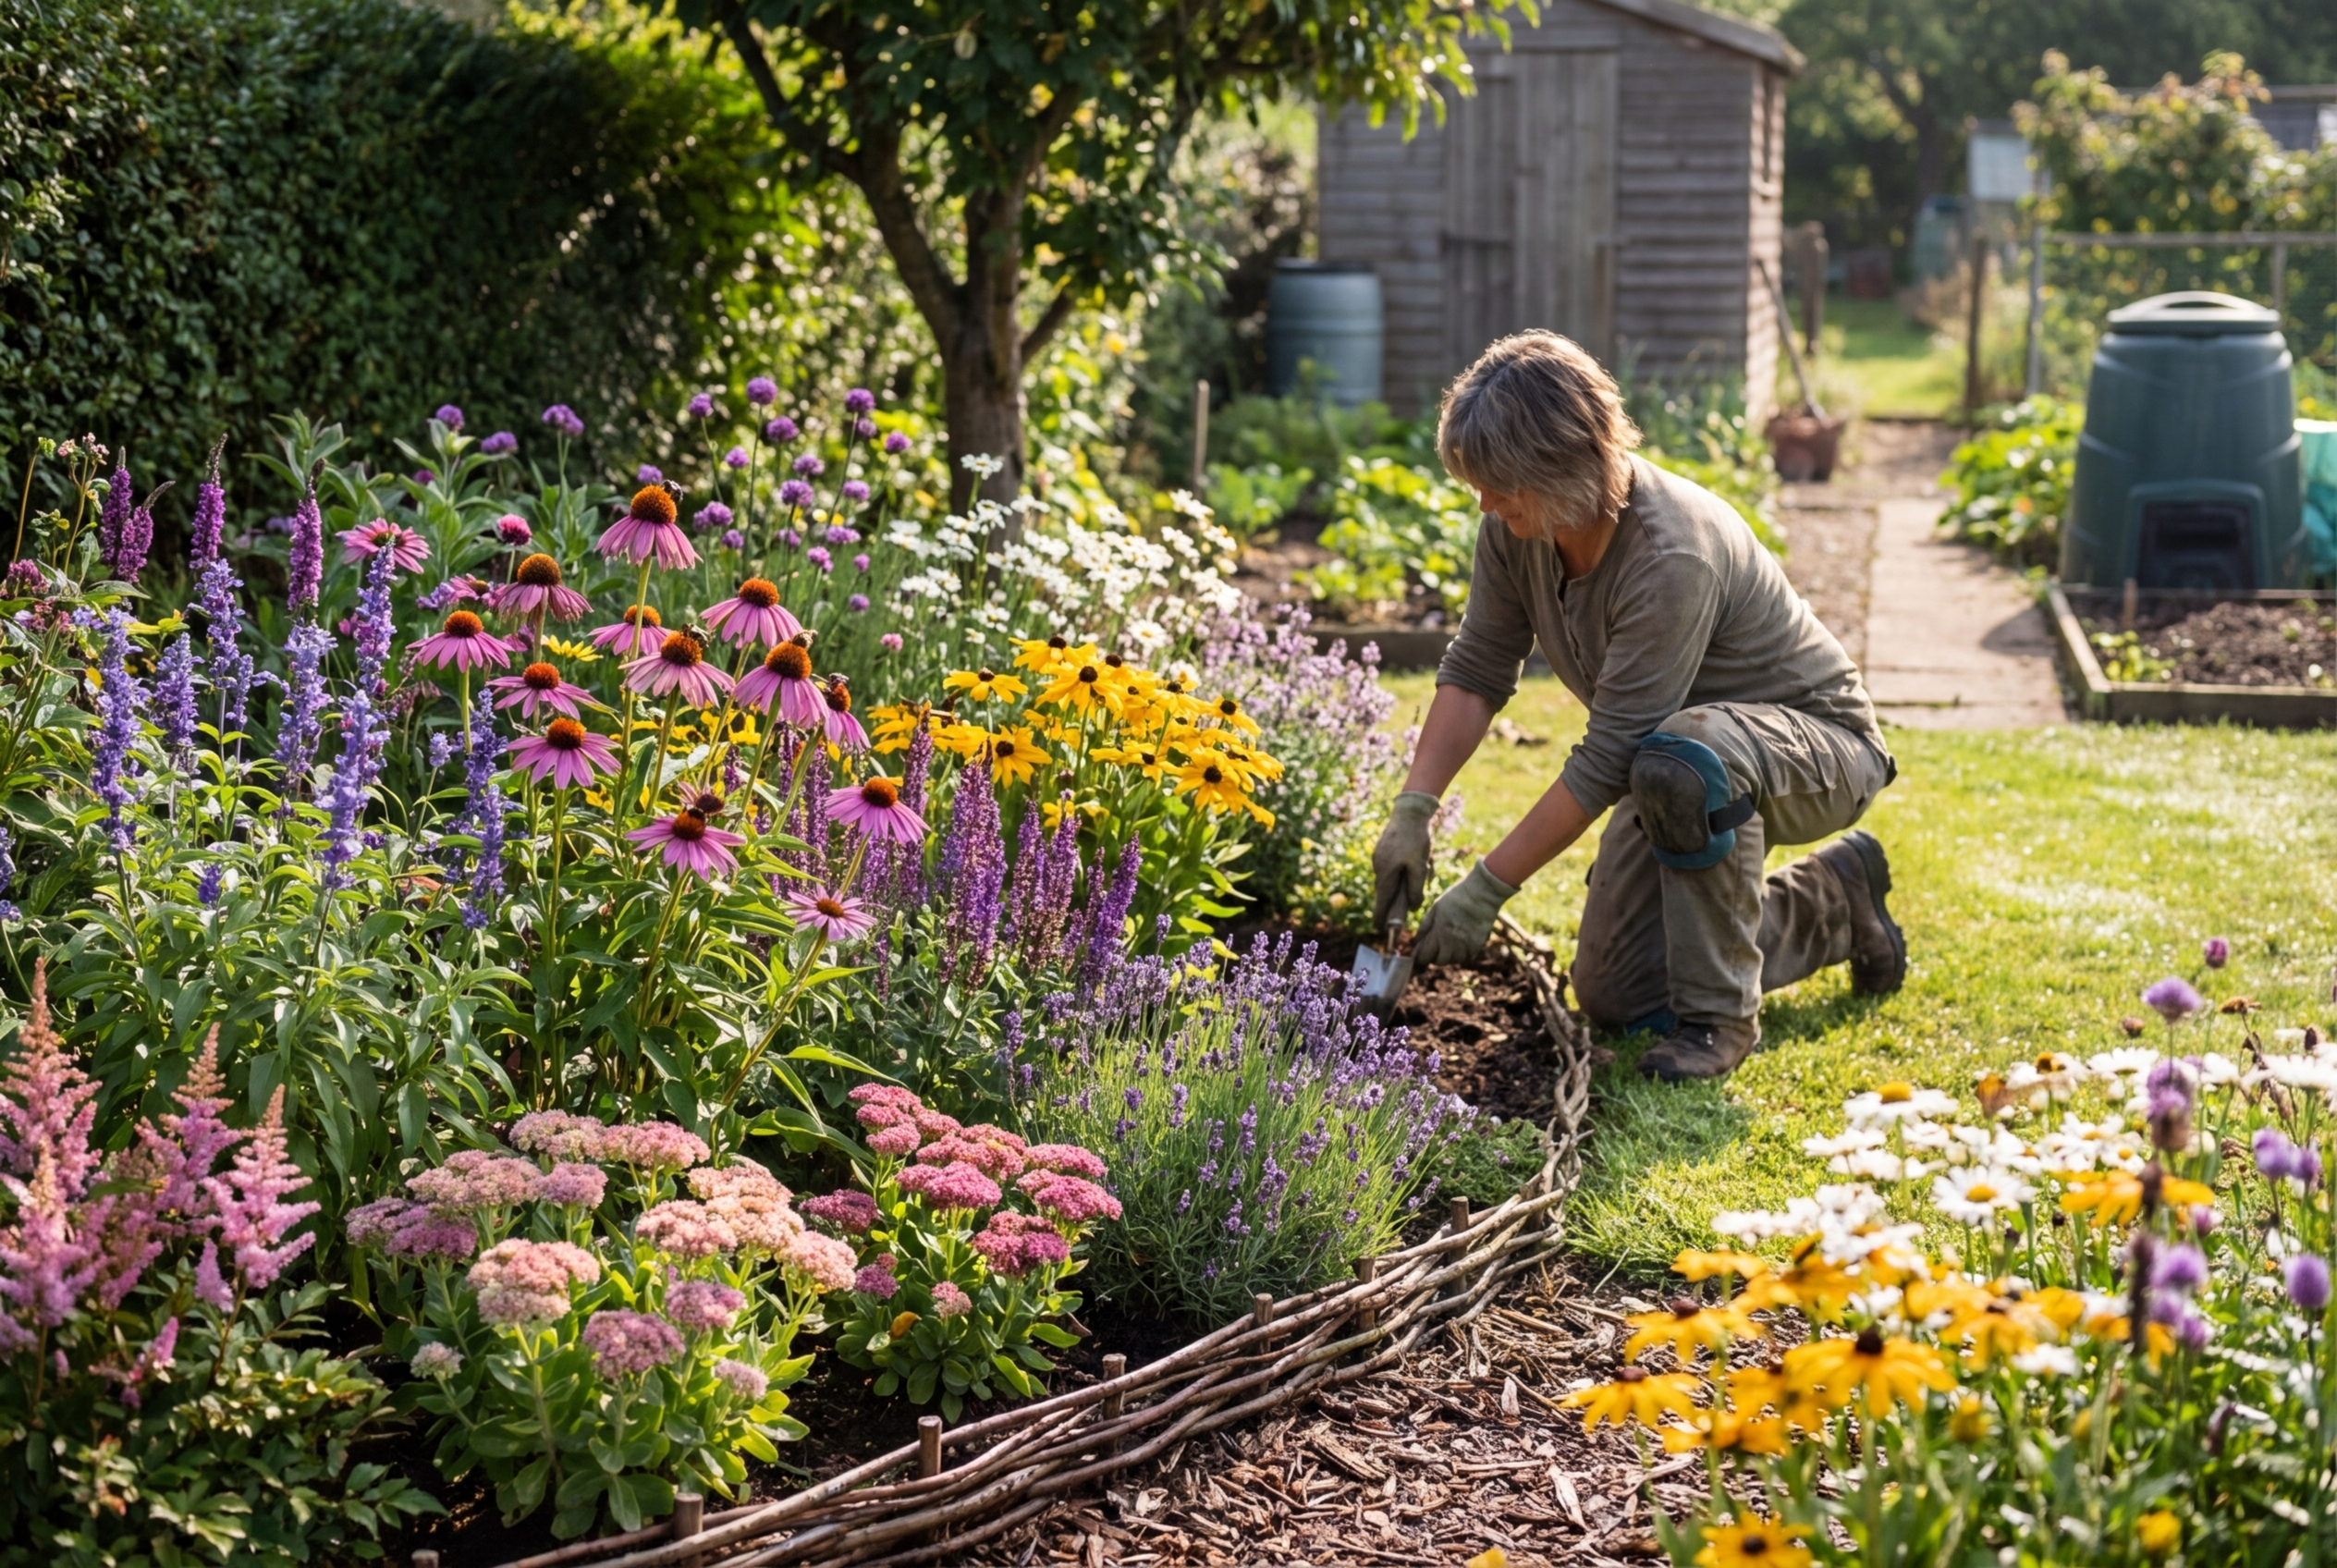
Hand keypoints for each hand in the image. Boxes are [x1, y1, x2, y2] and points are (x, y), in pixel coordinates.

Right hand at [1371, 791, 1441, 929]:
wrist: (1409, 811)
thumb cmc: (1415, 840)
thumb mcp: (1419, 866)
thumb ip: (1415, 889)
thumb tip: (1413, 906)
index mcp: (1385, 873)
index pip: (1381, 902)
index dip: (1381, 917)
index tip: (1380, 930)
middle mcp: (1378, 867)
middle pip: (1385, 890)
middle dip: (1398, 896)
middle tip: (1410, 896)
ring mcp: (1378, 857)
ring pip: (1390, 877)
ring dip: (1404, 879)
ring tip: (1424, 865)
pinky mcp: (1382, 850)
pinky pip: (1391, 866)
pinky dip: (1402, 869)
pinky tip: (1417, 857)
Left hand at [1411, 861, 1518, 965]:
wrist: (1483, 893)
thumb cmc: (1456, 898)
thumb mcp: (1435, 908)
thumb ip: (1425, 926)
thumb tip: (1416, 942)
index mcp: (1440, 932)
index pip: (1424, 956)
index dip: (1420, 955)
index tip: (1419, 950)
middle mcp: (1453, 943)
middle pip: (1439, 962)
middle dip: (1434, 956)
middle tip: (1434, 945)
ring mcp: (1467, 945)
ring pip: (1453, 961)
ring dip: (1448, 955)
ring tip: (1448, 942)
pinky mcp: (1478, 945)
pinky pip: (1466, 957)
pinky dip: (1461, 953)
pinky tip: (1460, 942)